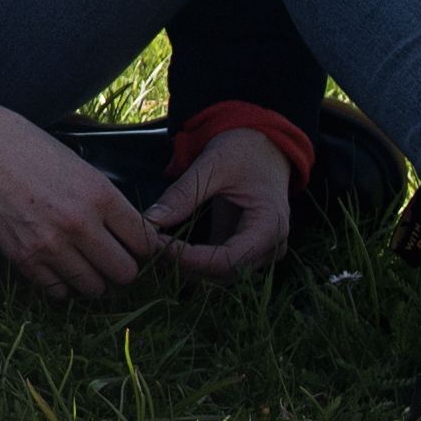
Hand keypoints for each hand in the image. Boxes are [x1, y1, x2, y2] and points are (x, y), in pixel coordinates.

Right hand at [0, 106, 158, 295]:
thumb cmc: (24, 145)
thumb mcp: (77, 164)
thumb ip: (102, 198)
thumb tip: (124, 229)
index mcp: (99, 194)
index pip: (145, 242)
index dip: (142, 246)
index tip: (133, 245)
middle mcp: (80, 224)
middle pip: (125, 272)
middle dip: (121, 268)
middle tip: (109, 258)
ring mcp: (50, 245)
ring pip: (93, 288)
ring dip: (93, 280)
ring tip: (83, 265)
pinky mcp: (22, 258)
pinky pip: (57, 291)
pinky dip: (62, 285)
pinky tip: (56, 267)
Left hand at [142, 127, 297, 278]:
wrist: (264, 145)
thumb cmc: (244, 150)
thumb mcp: (213, 165)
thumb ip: (184, 193)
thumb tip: (150, 220)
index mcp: (270, 226)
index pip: (228, 260)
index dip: (190, 259)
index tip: (158, 244)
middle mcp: (271, 247)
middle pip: (223, 273)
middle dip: (185, 265)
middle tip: (150, 246)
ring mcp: (260, 251)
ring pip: (220, 275)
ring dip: (187, 267)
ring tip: (156, 247)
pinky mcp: (245, 249)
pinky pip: (219, 264)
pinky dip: (194, 260)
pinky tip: (169, 248)